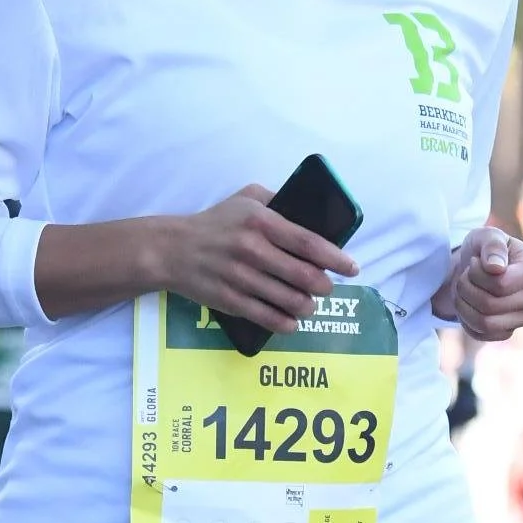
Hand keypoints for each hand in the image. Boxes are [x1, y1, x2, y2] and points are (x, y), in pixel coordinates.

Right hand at [161, 186, 354, 333]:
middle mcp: (252, 249)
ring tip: (309, 305)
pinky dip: (286, 324)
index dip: (336, 258)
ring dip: (307, 307)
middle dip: (323, 286)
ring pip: (289, 301)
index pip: (308, 242)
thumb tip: (310, 209)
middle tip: (325, 288)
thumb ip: (277, 200)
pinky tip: (293, 322)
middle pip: (304, 276)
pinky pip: (267, 318)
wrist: (171, 250)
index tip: (351, 267)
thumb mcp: (245, 199)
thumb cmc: (214, 223)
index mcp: (261, 222)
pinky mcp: (230, 300)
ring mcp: (240, 277)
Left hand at [434, 227, 522, 341]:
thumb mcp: (485, 236)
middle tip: (465, 275)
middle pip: (491, 305)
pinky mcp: (508, 331)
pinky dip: (466, 319)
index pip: (501, 285)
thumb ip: (492, 245)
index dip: (478, 274)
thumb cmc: (484, 249)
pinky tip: (467, 304)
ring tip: (463, 289)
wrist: (473, 268)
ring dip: (464, 304)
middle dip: (467, 288)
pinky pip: (482, 334)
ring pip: (485, 323)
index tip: (475, 262)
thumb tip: (497, 268)